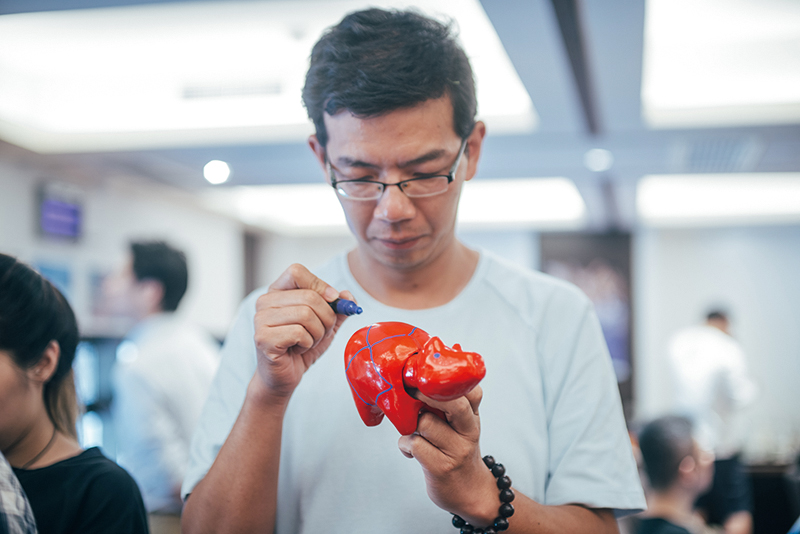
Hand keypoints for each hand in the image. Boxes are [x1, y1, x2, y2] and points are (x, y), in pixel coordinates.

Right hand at [252, 264, 352, 400]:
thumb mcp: (326, 324)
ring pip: (306, 315)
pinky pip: (299, 333)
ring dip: (318, 333)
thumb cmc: (302, 347)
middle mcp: (265, 301)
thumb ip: (338, 308)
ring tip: (309, 341)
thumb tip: (348, 295)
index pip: (296, 271)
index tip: (332, 301)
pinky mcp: (262, 338)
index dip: (320, 285)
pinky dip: (307, 344)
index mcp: (277, 291)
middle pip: (309, 296)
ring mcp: (260, 319)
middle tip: (322, 332)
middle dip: (326, 318)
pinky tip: (298, 349)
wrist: (285, 377)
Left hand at [397, 386, 499, 525]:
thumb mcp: (464, 426)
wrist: (471, 492)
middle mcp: (468, 432)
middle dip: (426, 392)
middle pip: (453, 403)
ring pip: (426, 423)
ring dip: (411, 424)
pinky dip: (404, 444)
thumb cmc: (459, 451)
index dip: (449, 381)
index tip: (427, 376)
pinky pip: (414, 444)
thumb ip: (451, 404)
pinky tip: (410, 450)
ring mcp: (456, 451)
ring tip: (413, 431)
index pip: (472, 391)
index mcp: (473, 417)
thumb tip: (422, 379)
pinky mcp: (440, 468)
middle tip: (411, 390)